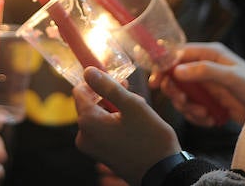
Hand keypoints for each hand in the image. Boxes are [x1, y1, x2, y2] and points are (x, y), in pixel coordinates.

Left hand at [74, 67, 180, 185]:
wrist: (163, 174)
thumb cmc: (150, 139)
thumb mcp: (132, 105)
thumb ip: (108, 86)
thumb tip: (88, 71)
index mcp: (87, 122)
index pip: (80, 90)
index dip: (98, 82)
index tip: (118, 80)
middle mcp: (84, 136)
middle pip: (90, 103)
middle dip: (110, 96)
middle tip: (133, 95)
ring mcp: (92, 147)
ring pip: (99, 115)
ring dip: (116, 108)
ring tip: (138, 110)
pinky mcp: (101, 154)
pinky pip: (103, 129)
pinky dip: (116, 122)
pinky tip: (135, 123)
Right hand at [149, 42, 244, 125]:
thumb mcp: (231, 77)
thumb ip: (205, 71)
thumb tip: (177, 70)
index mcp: (209, 54)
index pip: (178, 54)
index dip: (164, 65)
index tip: (157, 80)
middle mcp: (204, 68)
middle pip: (175, 77)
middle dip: (177, 92)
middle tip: (183, 101)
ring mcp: (205, 86)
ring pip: (182, 95)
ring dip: (189, 108)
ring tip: (204, 114)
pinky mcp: (208, 102)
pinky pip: (191, 109)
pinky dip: (198, 117)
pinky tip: (211, 119)